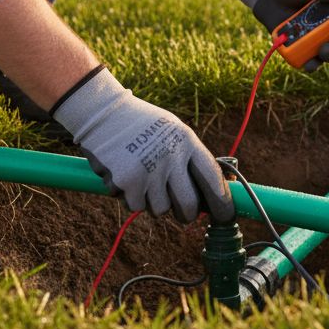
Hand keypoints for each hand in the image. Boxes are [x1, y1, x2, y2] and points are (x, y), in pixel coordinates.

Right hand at [53, 67, 233, 222]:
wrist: (103, 113)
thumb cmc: (141, 125)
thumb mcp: (172, 131)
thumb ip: (188, 158)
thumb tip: (207, 193)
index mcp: (187, 141)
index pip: (212, 178)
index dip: (222, 201)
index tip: (225, 216)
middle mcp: (172, 157)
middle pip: (189, 205)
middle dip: (187, 214)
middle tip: (183, 212)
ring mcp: (150, 170)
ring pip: (160, 209)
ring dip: (151, 200)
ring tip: (142, 176)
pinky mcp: (127, 182)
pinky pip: (136, 206)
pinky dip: (130, 197)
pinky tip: (124, 175)